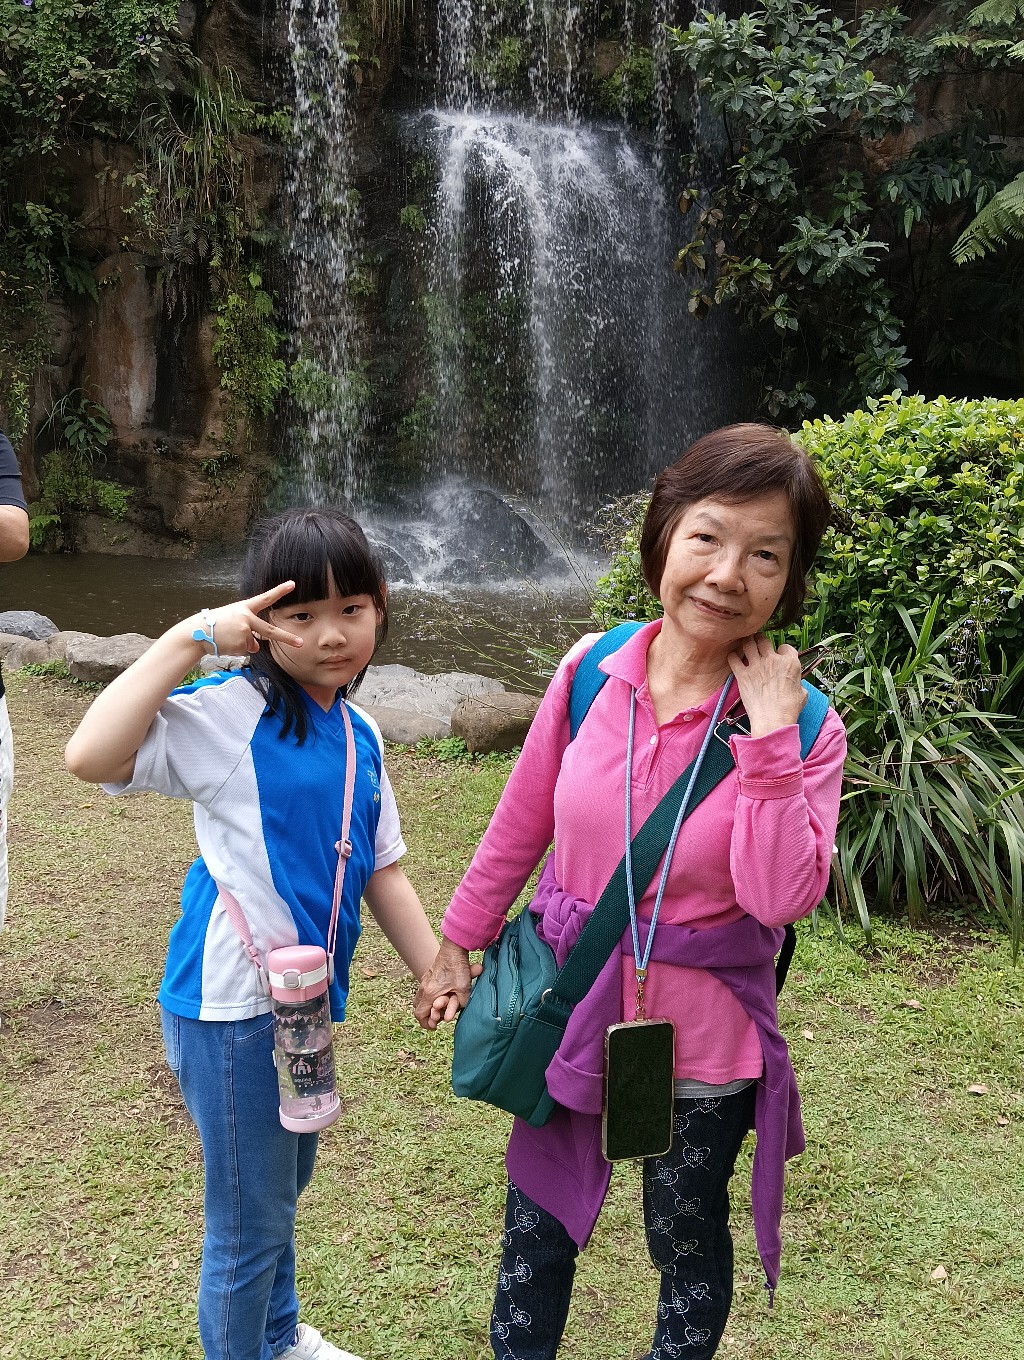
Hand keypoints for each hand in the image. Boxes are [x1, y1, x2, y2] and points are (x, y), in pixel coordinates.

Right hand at [187, 582, 302, 656]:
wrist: (197, 633)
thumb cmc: (215, 624)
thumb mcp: (233, 620)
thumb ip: (249, 629)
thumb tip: (257, 646)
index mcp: (244, 608)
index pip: (265, 598)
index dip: (279, 591)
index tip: (293, 584)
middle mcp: (246, 619)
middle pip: (270, 631)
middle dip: (287, 638)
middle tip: (301, 643)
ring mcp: (244, 632)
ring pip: (253, 644)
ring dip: (243, 644)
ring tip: (227, 637)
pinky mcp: (240, 645)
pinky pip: (245, 651)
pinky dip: (238, 650)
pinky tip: (226, 644)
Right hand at [414, 937, 478, 1030]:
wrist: (453, 948)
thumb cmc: (458, 968)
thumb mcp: (464, 990)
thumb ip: (460, 1004)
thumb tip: (455, 1011)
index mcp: (430, 993)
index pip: (420, 1014)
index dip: (426, 1023)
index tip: (435, 1026)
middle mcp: (424, 988)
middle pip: (418, 1007)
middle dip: (427, 1015)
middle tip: (438, 1017)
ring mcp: (425, 980)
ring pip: (420, 999)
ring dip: (428, 1006)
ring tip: (440, 1007)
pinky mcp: (428, 975)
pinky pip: (424, 991)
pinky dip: (430, 997)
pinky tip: (441, 995)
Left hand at [727, 634, 806, 737]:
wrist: (773, 720)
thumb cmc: (789, 709)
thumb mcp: (802, 692)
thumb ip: (797, 681)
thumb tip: (794, 682)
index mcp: (790, 662)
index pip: (785, 647)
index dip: (782, 651)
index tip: (779, 656)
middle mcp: (772, 660)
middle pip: (764, 640)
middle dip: (761, 640)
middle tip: (758, 643)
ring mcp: (756, 666)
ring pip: (748, 644)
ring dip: (747, 643)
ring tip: (746, 645)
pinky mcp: (742, 675)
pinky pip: (733, 659)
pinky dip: (733, 657)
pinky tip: (734, 659)